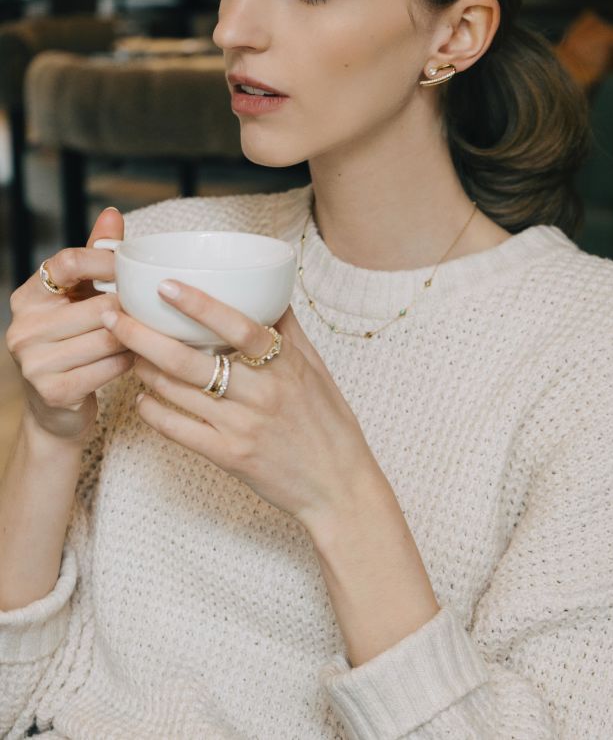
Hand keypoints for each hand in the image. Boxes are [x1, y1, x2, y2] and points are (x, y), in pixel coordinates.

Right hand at [6, 208, 134, 442]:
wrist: (56, 410)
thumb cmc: (74, 343)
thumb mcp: (79, 298)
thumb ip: (95, 257)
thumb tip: (112, 214)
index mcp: (28, 296)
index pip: (68, 263)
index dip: (105, 262)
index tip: (131, 269)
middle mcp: (23, 326)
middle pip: (97, 305)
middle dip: (129, 310)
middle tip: (152, 312)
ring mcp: (34, 361)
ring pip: (107, 338)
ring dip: (134, 338)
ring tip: (147, 336)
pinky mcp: (52, 391)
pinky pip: (110, 367)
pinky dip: (129, 363)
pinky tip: (135, 361)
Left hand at [101, 282, 384, 533]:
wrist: (337, 486)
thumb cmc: (328, 423)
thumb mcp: (317, 369)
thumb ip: (289, 330)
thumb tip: (268, 290)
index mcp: (286, 366)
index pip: (240, 326)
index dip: (200, 305)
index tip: (165, 286)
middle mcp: (261, 394)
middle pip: (190, 361)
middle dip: (144, 336)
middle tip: (114, 317)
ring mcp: (241, 428)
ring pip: (177, 392)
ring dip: (144, 369)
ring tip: (126, 351)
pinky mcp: (228, 457)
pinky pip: (178, 430)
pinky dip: (154, 411)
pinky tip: (142, 398)